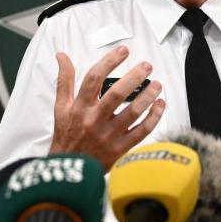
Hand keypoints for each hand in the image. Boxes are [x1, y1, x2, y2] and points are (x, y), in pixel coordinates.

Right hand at [49, 46, 165, 169]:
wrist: (69, 170)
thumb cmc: (67, 135)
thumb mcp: (60, 107)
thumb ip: (64, 80)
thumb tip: (62, 56)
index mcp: (80, 107)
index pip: (94, 78)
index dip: (109, 62)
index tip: (123, 50)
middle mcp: (94, 120)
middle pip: (116, 94)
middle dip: (134, 77)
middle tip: (147, 66)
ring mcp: (108, 135)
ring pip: (132, 112)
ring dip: (148, 96)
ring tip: (157, 84)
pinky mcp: (120, 148)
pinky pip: (142, 131)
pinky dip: (154, 117)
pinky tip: (160, 105)